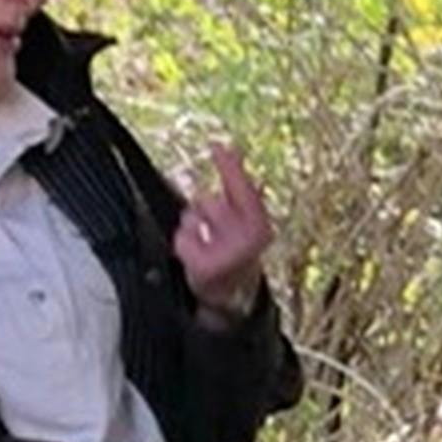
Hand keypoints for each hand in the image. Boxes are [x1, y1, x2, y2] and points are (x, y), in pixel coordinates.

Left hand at [173, 139, 272, 318]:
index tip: (218, 146)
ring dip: (193, 227)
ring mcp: (227, 253)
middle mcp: (248, 239)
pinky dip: (183, 245)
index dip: (230, 167)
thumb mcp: (246, 221)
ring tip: (205, 242)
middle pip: (208, 201)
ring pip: (191, 218)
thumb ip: (241, 189)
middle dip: (205, 210)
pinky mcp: (204, 266)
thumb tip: (235, 151)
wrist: (234, 295)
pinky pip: (181, 239)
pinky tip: (195, 256)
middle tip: (213, 228)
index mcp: (260, 225)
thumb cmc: (236, 252)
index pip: (243, 190)